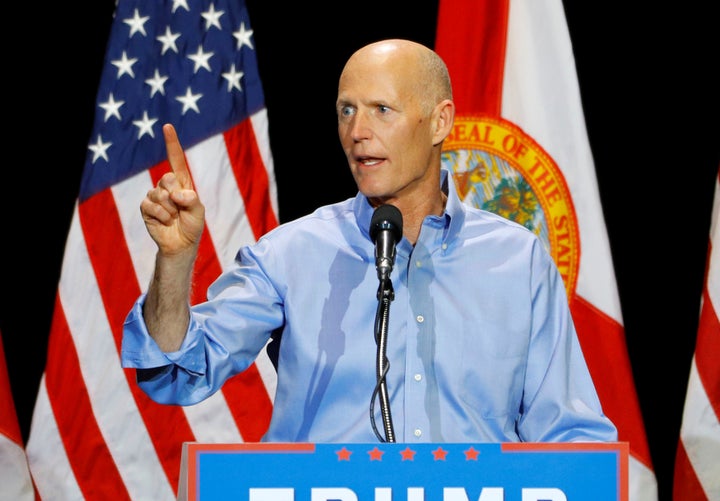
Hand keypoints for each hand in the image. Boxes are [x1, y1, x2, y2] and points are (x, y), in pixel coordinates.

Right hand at [140, 123, 204, 256]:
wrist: (181, 245)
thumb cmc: (192, 226)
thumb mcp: (198, 211)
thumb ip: (191, 199)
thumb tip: (177, 194)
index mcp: (181, 183)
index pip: (175, 159)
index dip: (171, 143)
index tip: (167, 126)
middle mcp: (166, 186)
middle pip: (167, 178)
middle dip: (176, 194)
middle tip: (180, 208)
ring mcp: (154, 196)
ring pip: (159, 193)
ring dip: (170, 209)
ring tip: (173, 218)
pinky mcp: (145, 207)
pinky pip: (150, 205)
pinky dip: (161, 215)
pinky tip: (165, 222)